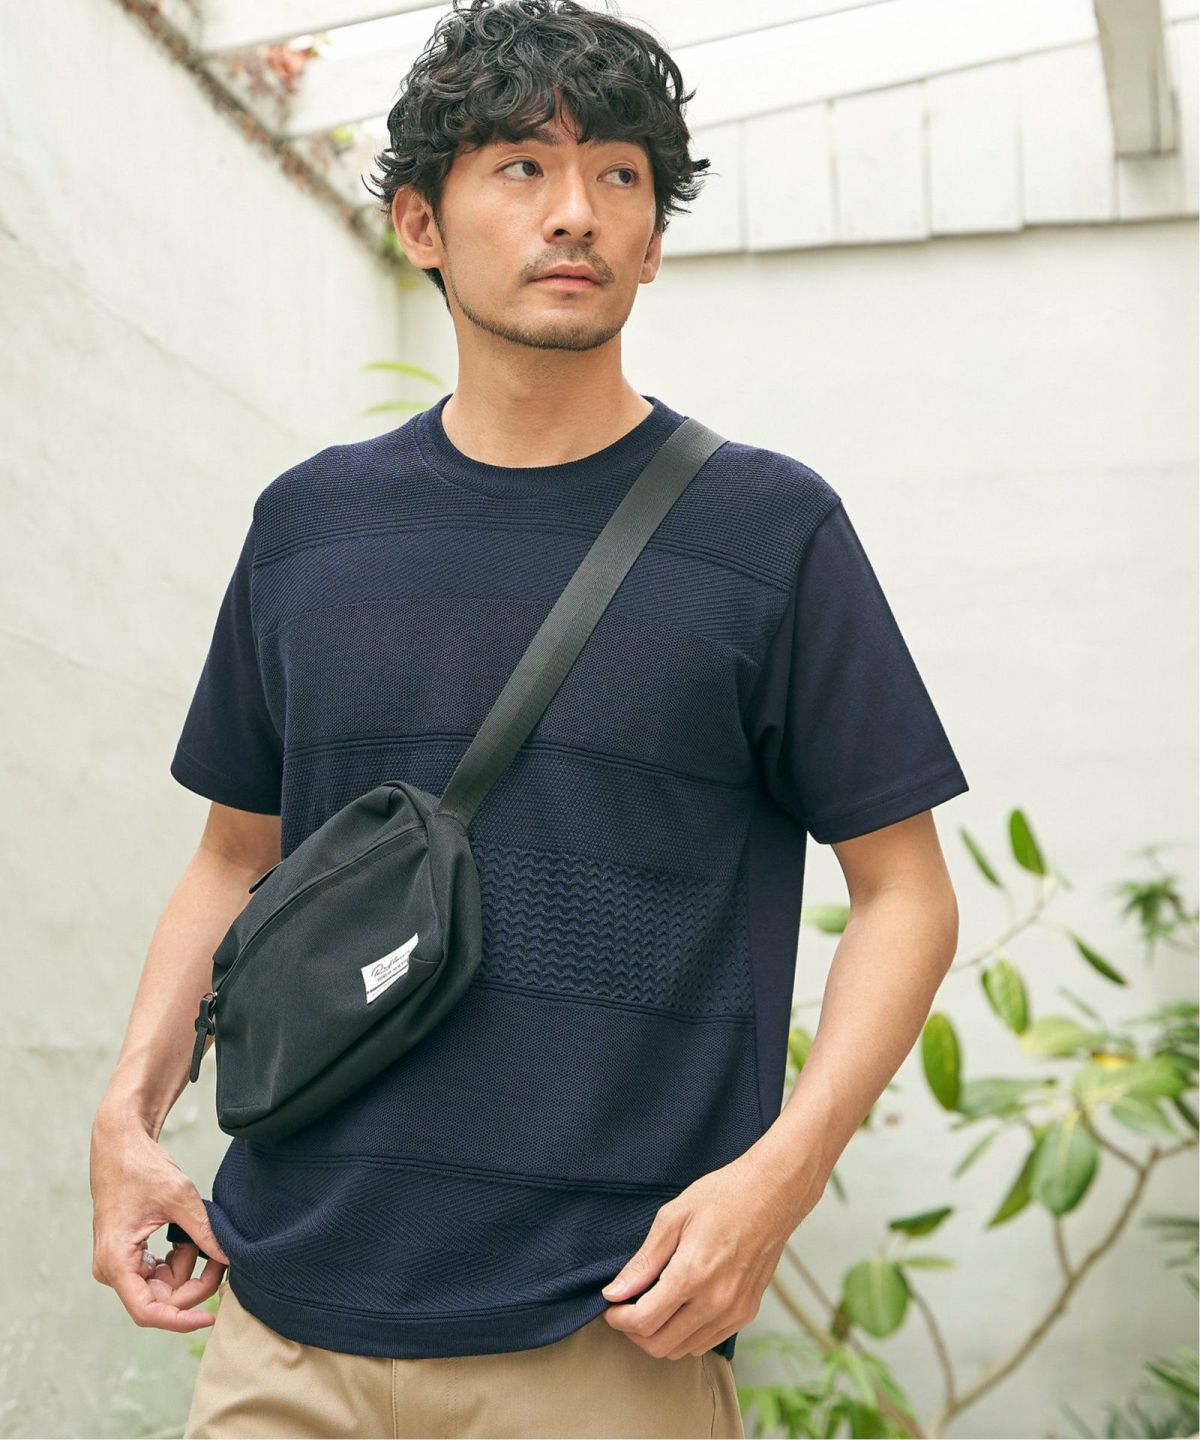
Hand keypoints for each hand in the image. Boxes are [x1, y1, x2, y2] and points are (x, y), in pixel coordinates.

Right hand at [89, 1105, 229, 1331]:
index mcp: (116, 1262)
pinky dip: (180, 1259)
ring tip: (204, 1236)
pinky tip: (191, 1238)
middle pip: (161, 1300)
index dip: (181, 1321)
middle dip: (195, 1283)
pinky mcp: (129, 1255)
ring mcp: (120, 1264)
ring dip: (189, 1268)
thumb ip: (204, 1232)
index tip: (211, 1317)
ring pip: (164, 1287)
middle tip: (222, 1257)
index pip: (148, 1312)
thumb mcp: (179, 1197)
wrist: (120, 1144)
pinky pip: (160, 1271)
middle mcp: (112, 1270)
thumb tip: (230, 1259)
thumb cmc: (142, 1167)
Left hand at [600, 1149, 808, 1358]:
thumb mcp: (672, 1218)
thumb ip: (643, 1262)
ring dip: (660, 1335)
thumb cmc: (721, 1197)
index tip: (611, 1306)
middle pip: (659, 1345)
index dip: (618, 1319)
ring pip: (682, 1350)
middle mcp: (714, 1302)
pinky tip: (680, 1308)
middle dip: (634, 1331)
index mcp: (691, 1275)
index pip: (643, 1322)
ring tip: (652, 1306)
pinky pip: (707, 1342)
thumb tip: (614, 1292)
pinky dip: (685, 1334)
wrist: (771, 1195)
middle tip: (627, 1308)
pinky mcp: (746, 1313)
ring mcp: (733, 1312)